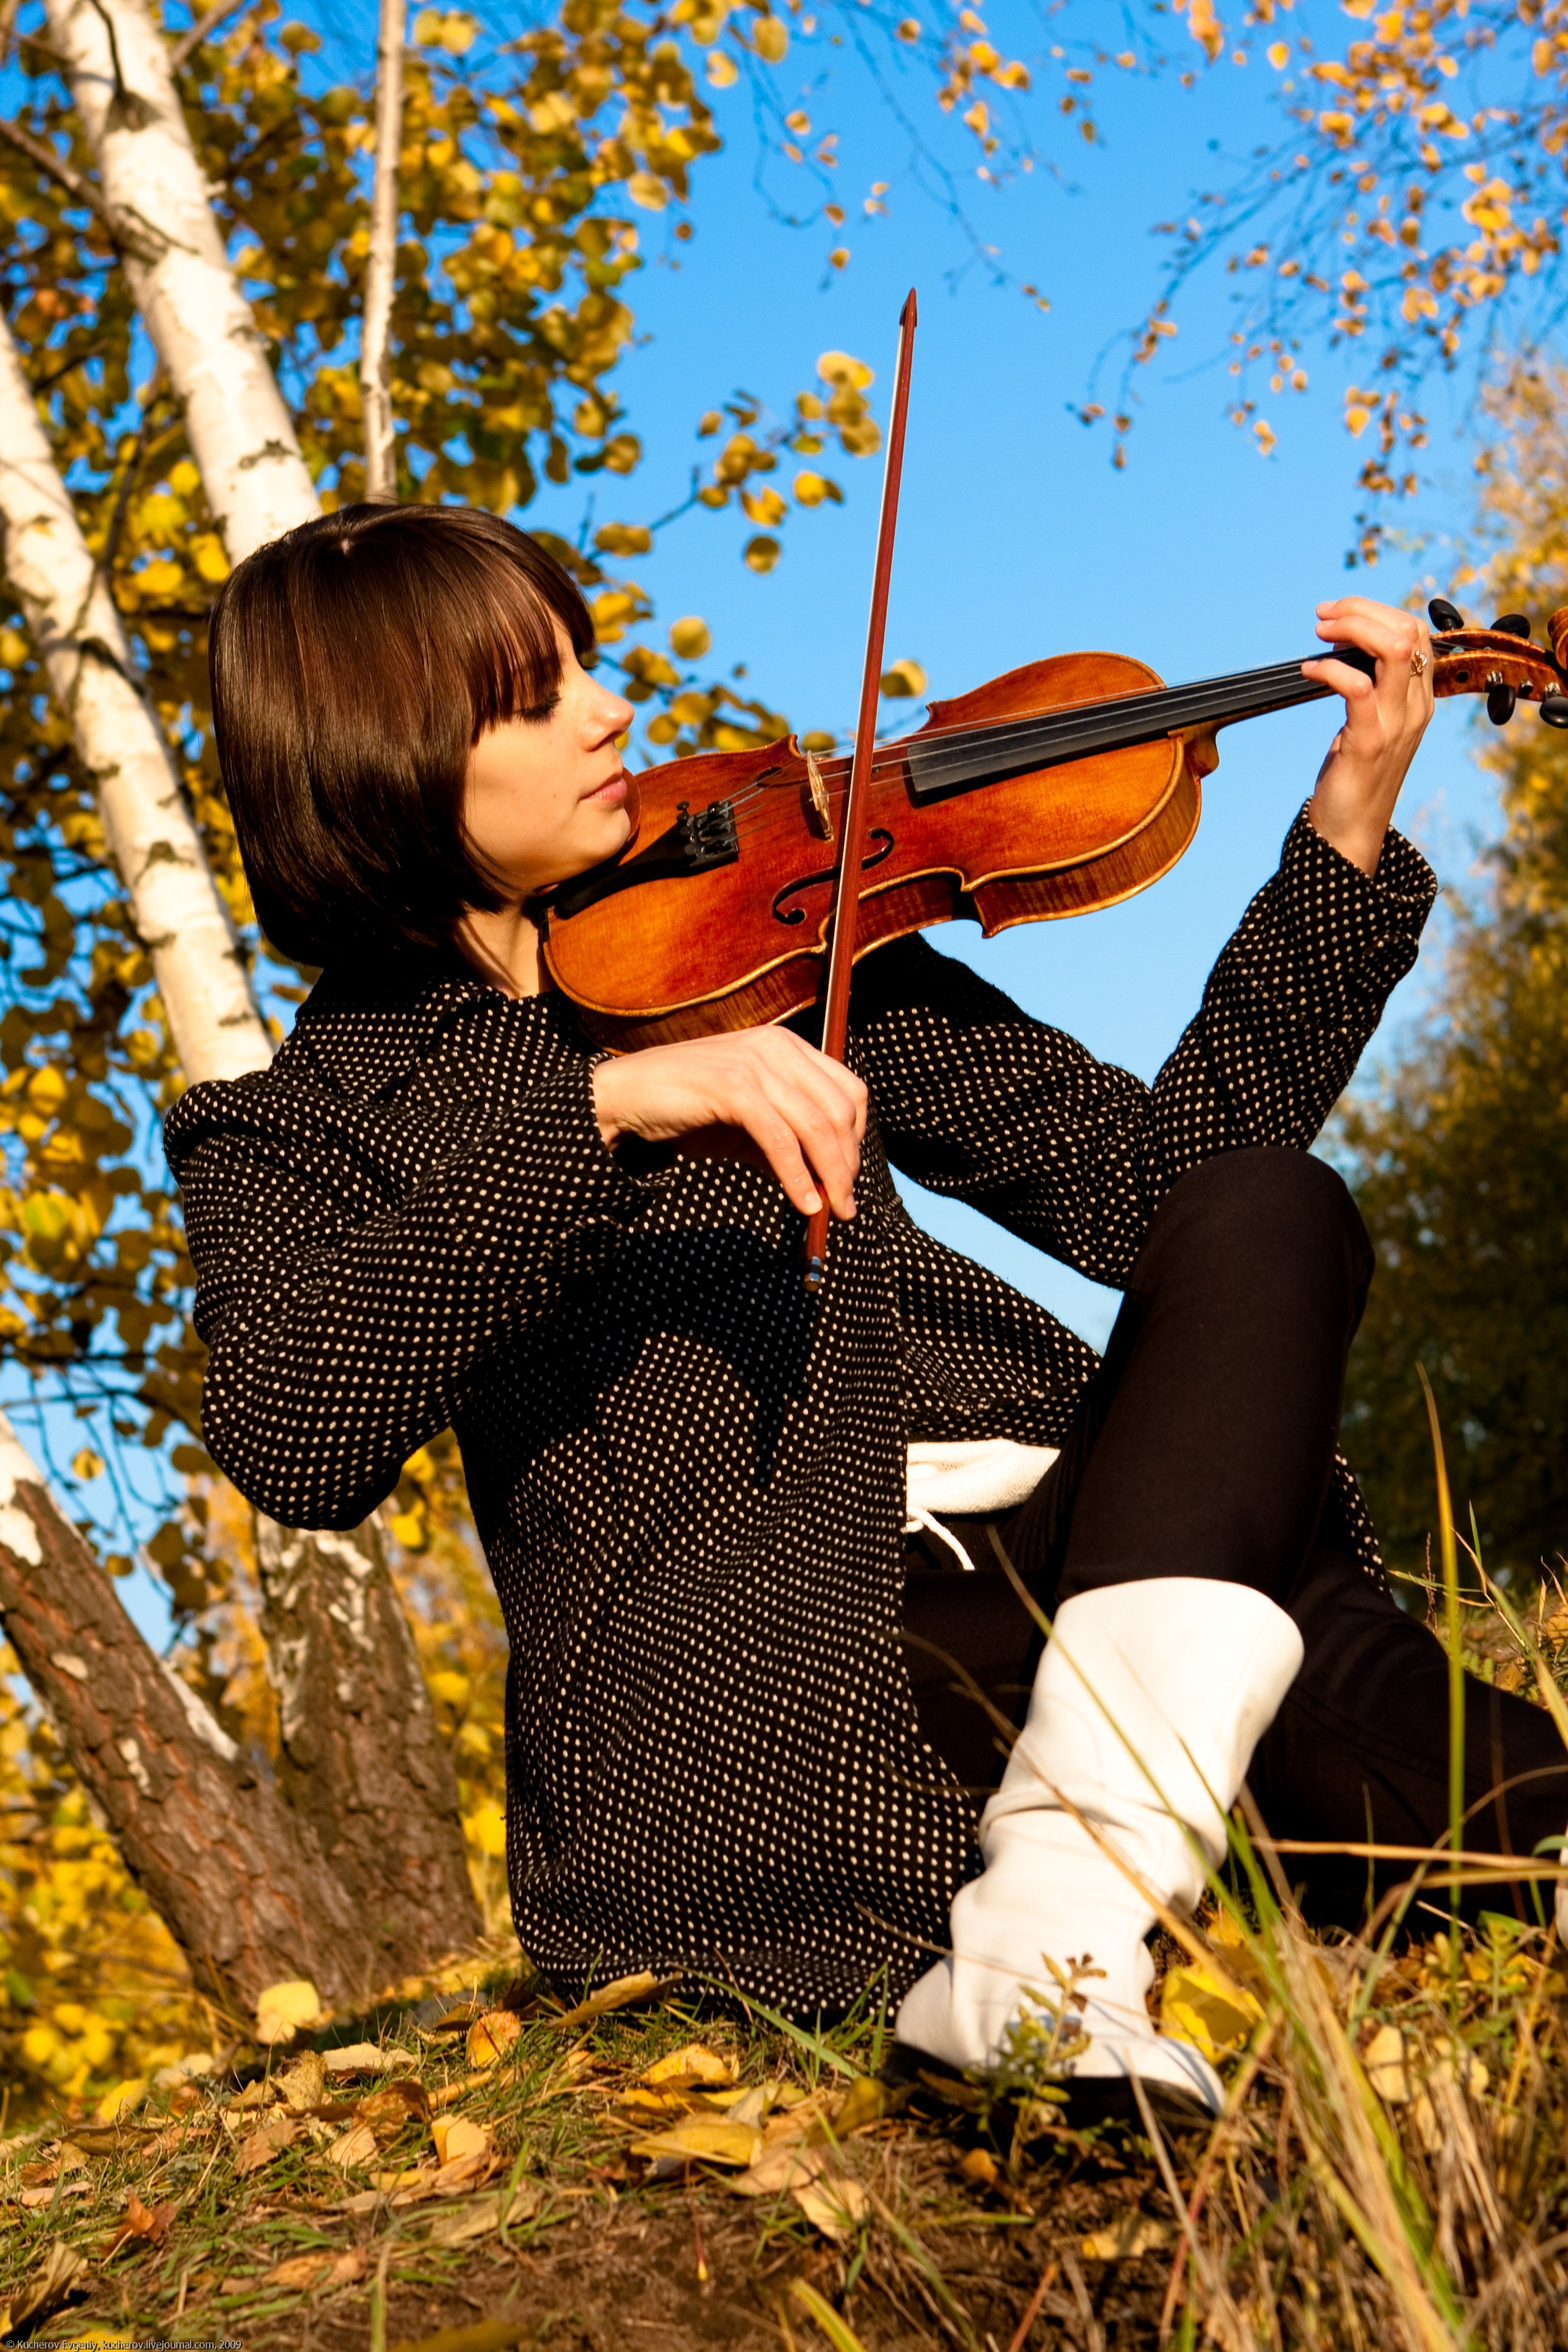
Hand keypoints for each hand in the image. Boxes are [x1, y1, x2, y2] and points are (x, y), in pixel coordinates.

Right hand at [592, 1026, 866, 1219]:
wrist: (626, 1098)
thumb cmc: (687, 1110)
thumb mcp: (748, 1126)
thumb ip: (787, 1145)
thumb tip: (826, 1184)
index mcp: (786, 1048)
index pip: (849, 1090)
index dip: (858, 1137)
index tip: (849, 1176)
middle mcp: (777, 1048)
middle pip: (840, 1110)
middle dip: (848, 1163)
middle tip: (845, 1205)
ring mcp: (755, 1064)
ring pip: (817, 1126)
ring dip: (832, 1176)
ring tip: (831, 1212)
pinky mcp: (733, 1088)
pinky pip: (780, 1140)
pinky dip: (797, 1177)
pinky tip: (803, 1204)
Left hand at [1300, 597, 1435, 874]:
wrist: (1351, 831)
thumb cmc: (1354, 777)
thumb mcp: (1370, 724)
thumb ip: (1370, 688)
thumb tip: (1344, 650)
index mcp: (1419, 699)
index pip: (1416, 631)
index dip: (1377, 612)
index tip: (1338, 615)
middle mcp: (1416, 707)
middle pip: (1408, 629)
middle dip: (1362, 610)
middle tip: (1324, 616)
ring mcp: (1396, 724)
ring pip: (1393, 649)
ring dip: (1352, 629)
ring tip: (1320, 632)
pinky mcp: (1369, 742)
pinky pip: (1357, 687)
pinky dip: (1329, 669)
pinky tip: (1308, 671)